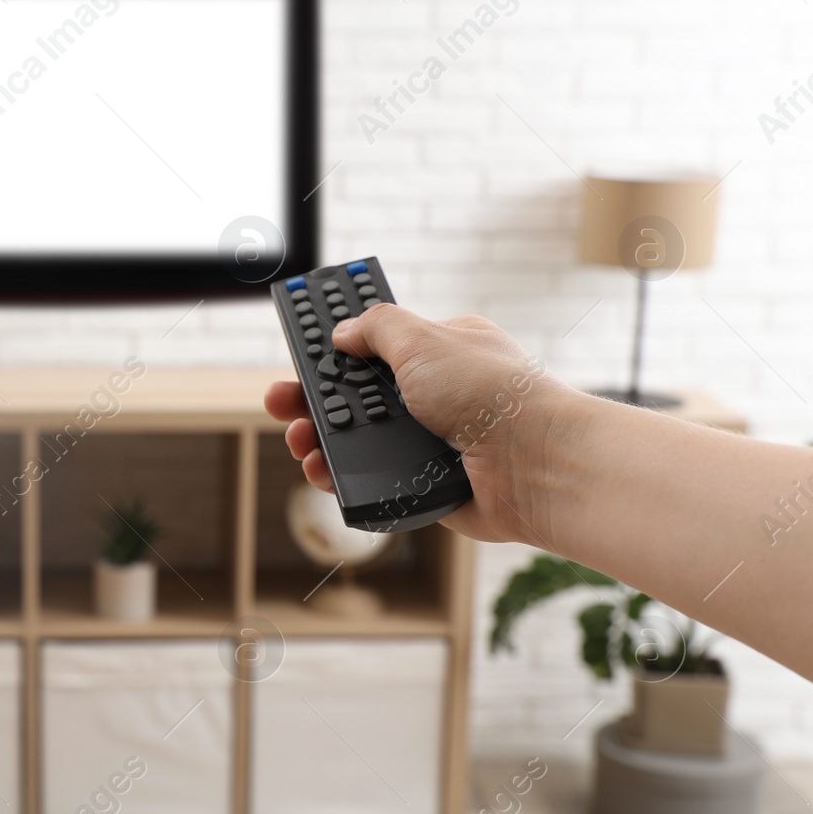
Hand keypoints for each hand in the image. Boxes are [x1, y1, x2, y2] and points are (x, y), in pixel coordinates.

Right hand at [265, 303, 580, 543]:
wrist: (533, 464)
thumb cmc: (491, 394)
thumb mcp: (425, 339)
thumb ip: (377, 329)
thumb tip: (344, 332)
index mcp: (438, 354)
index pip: (375, 346)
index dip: (336, 347)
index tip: (301, 349)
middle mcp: (433, 397)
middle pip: (356, 397)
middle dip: (312, 398)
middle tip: (280, 401)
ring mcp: (426, 443)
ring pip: (357, 442)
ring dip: (320, 440)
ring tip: (300, 442)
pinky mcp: (422, 485)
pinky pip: (370, 480)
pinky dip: (342, 477)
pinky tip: (323, 472)